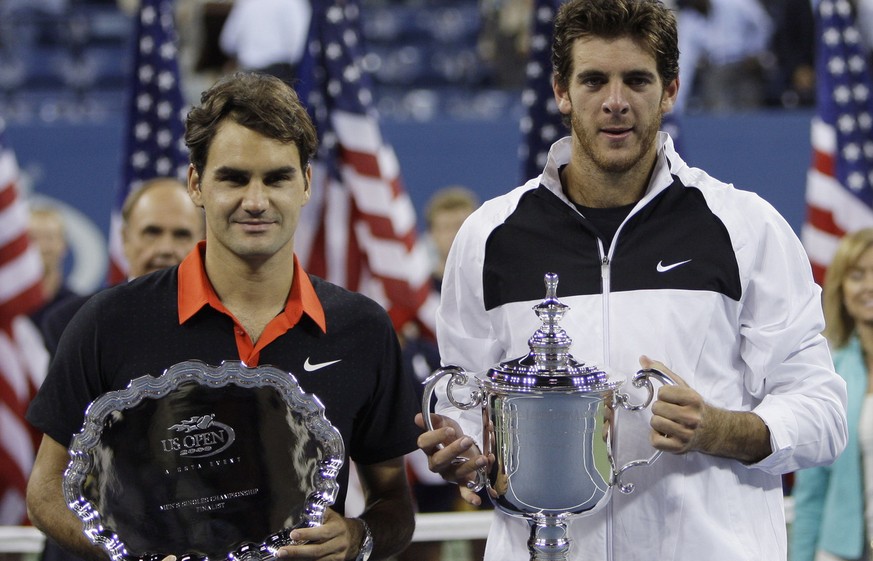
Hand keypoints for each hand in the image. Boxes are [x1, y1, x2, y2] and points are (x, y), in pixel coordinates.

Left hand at [277, 509, 355, 559]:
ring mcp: (338, 556)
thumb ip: (319, 513)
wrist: (357, 536)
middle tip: (281, 552)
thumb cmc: (339, 524)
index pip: (322, 533)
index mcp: (337, 528)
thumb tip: (303, 510)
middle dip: (297, 552)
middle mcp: (339, 543)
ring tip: (284, 559)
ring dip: (299, 560)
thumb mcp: (332, 516)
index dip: (307, 534)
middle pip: (316, 551)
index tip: (293, 534)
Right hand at [414, 413, 488, 505]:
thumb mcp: (445, 423)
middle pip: (440, 460)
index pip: (425, 443)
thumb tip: (417, 417)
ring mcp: (449, 474)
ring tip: (483, 458)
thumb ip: (434, 420)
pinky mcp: (463, 482)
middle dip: (453, 450)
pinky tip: (477, 502)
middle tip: (467, 440)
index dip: (436, 437)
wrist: (464, 444)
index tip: (450, 430)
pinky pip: (464, 492)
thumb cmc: (452, 435)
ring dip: (470, 466)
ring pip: (456, 473)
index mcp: (430, 448)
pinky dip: (469, 497)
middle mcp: (437, 463)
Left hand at [642, 355, 770, 461]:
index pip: (662, 392)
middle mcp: (691, 417)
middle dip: (660, 408)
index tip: (672, 399)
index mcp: (693, 399)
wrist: (714, 430)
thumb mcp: (683, 387)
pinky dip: (656, 437)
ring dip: (658, 422)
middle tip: (670, 412)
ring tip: (668, 422)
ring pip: (655, 422)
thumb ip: (662, 371)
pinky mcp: (679, 447)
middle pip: (657, 408)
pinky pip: (655, 441)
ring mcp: (685, 434)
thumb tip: (643, 358)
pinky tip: (665, 433)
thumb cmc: (694, 407)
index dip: (664, 395)